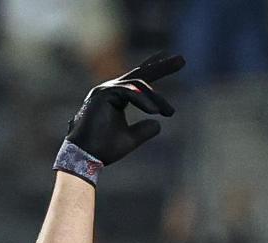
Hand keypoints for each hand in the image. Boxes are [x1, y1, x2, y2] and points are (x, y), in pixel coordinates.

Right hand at [62, 52, 183, 168]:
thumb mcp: (130, 139)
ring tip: (170, 112)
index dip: (156, 70)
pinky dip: (144, 101)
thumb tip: (158, 123)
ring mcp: (105, 90)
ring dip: (156, 98)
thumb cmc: (104, 149)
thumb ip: (144, 130)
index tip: (175, 62)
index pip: (138, 81)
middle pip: (140, 74)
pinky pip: (129, 92)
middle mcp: (110, 89)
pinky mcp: (103, 94)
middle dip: (161, 66)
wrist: (86, 157)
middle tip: (182, 60)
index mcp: (116, 97)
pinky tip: (155, 112)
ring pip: (138, 84)